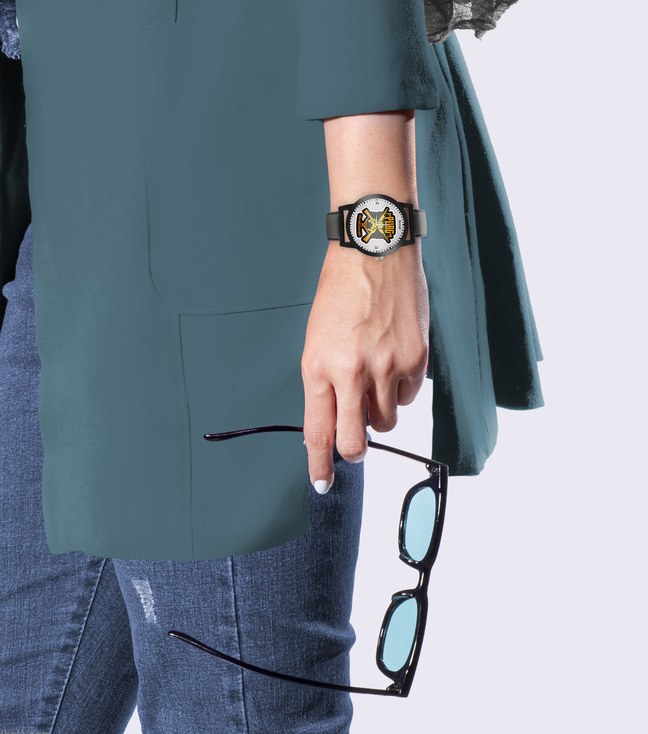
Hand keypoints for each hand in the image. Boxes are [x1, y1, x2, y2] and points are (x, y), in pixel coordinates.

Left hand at [301, 237, 428, 492]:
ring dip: (378, 413)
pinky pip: (409, 398)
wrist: (375, 252)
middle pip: (355, 442)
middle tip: (354, 447)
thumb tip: (334, 422)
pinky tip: (393, 363)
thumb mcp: (317, 339)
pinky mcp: (416, 360)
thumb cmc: (341, 292)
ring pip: (386, 422)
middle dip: (353, 452)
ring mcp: (387, 367)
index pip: (317, 431)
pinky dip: (400, 390)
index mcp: (318, 366)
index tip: (321, 482)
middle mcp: (351, 372)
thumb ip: (323, 383)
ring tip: (373, 381)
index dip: (319, 464)